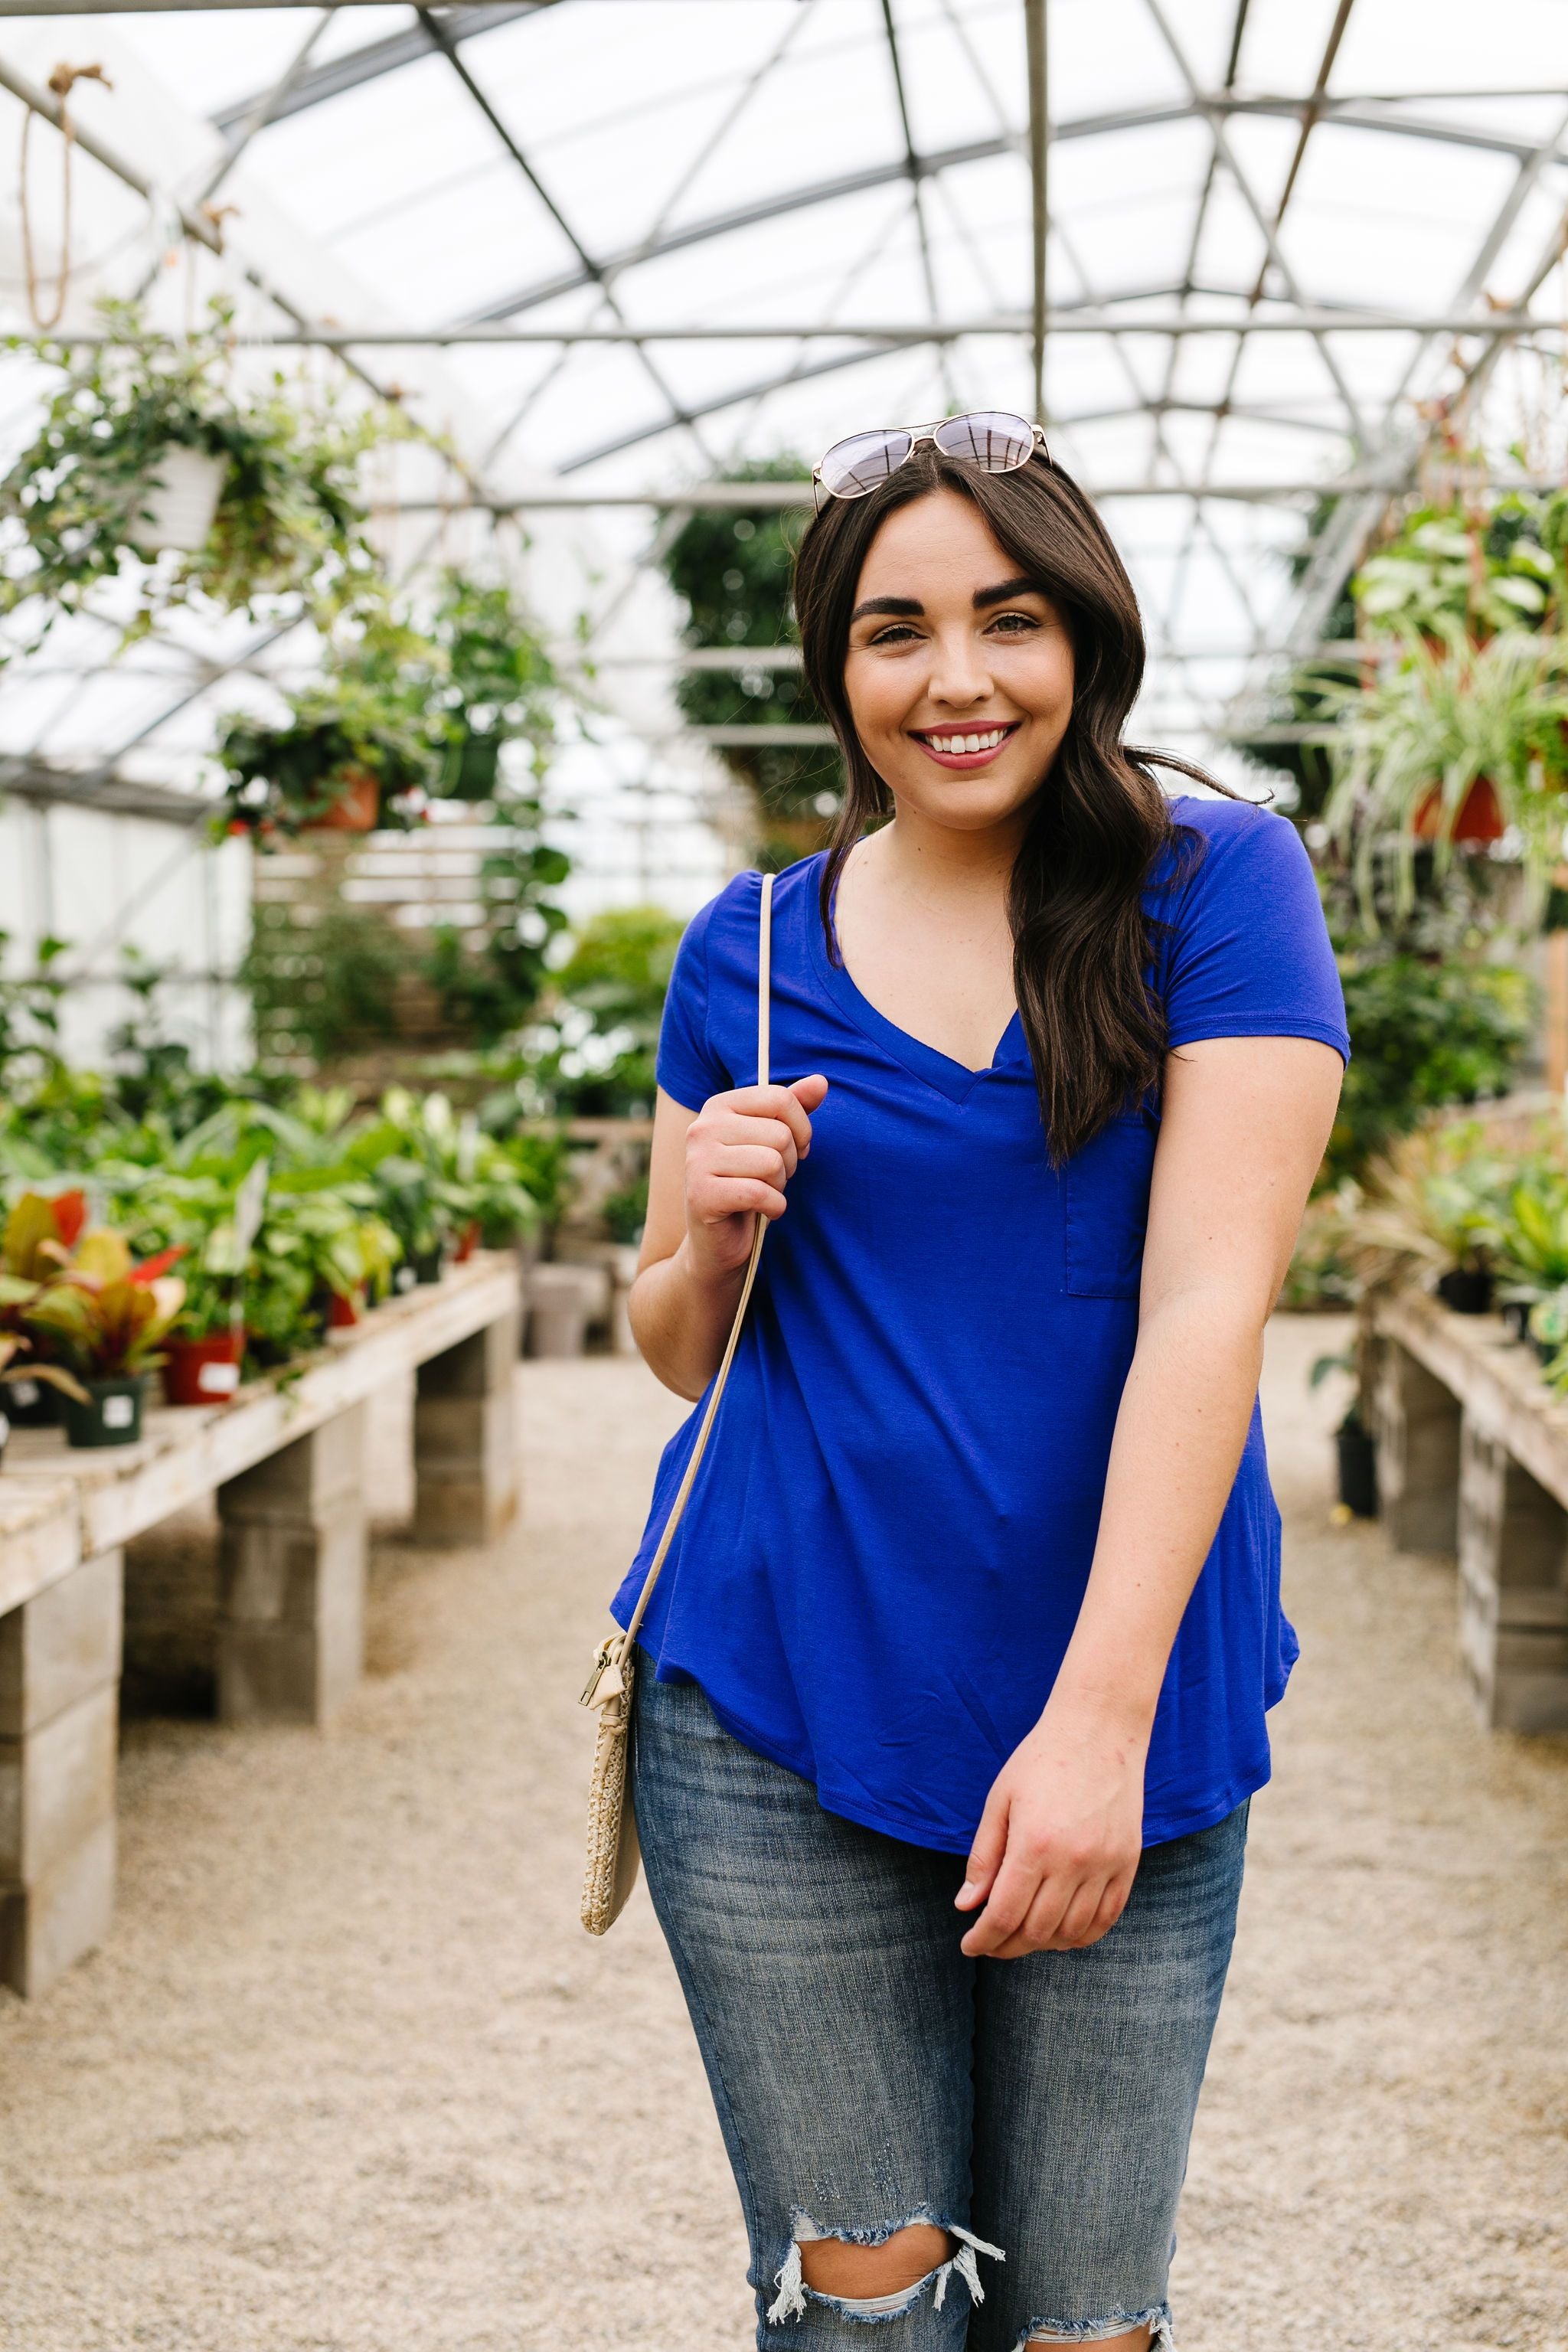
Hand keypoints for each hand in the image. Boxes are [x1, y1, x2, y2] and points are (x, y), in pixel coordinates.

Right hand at [682, 1075, 828, 1283]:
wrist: (718, 1241)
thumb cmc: (749, 1183)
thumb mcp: (772, 1141)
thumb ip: (793, 1109)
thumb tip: (821, 1081)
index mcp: (719, 1106)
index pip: (780, 1098)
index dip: (801, 1128)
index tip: (794, 1149)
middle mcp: (702, 1127)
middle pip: (779, 1134)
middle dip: (789, 1163)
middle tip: (772, 1179)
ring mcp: (697, 1161)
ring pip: (772, 1163)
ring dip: (780, 1186)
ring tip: (764, 1193)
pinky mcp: (702, 1195)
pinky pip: (760, 1193)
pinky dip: (774, 1207)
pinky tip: (763, 1211)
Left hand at [954, 1694, 1147, 1958]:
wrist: (1098, 1730)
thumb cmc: (1040, 1760)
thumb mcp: (1000, 1801)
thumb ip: (984, 1858)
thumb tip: (967, 1906)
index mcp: (1034, 1844)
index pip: (1005, 1916)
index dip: (983, 1939)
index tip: (969, 1946)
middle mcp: (1073, 1861)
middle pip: (1037, 1931)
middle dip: (1007, 1946)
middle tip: (991, 1943)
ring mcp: (1106, 1864)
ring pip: (1072, 1932)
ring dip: (1043, 1945)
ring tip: (1022, 1938)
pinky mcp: (1128, 1862)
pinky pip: (1107, 1917)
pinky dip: (1082, 1935)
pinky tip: (1061, 1934)